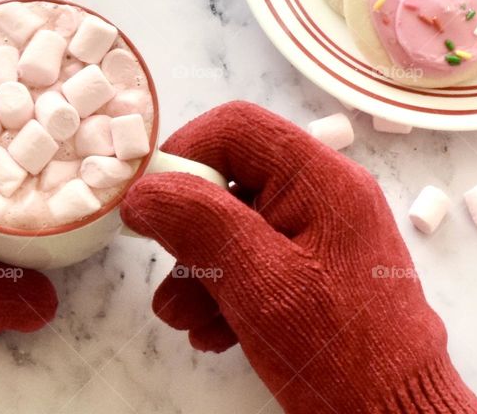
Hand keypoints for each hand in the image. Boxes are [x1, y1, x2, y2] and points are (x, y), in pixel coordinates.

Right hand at [121, 102, 476, 413]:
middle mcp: (324, 197)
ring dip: (200, 270)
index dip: (185, 153)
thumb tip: (142, 189)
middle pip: (233, 180)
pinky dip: (227, 292)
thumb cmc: (334, 347)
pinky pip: (258, 263)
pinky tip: (213, 333)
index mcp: (321, 179)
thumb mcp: (257, 281)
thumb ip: (198, 224)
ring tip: (182, 319)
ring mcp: (322, 238)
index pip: (239, 128)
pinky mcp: (318, 275)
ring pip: (239, 227)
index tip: (149, 202)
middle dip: (188, 228)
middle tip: (164, 270)